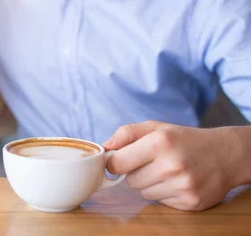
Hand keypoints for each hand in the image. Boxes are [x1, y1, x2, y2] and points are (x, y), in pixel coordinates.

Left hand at [103, 121, 241, 210]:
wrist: (225, 154)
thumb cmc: (183, 140)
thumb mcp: (155, 127)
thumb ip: (126, 133)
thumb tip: (104, 147)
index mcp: (159, 143)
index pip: (118, 163)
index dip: (114, 163)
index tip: (120, 161)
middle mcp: (171, 165)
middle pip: (130, 181)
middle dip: (135, 173)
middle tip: (151, 163)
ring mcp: (182, 186)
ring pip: (144, 193)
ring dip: (150, 184)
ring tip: (166, 171)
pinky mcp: (190, 202)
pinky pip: (161, 202)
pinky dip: (164, 193)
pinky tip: (177, 182)